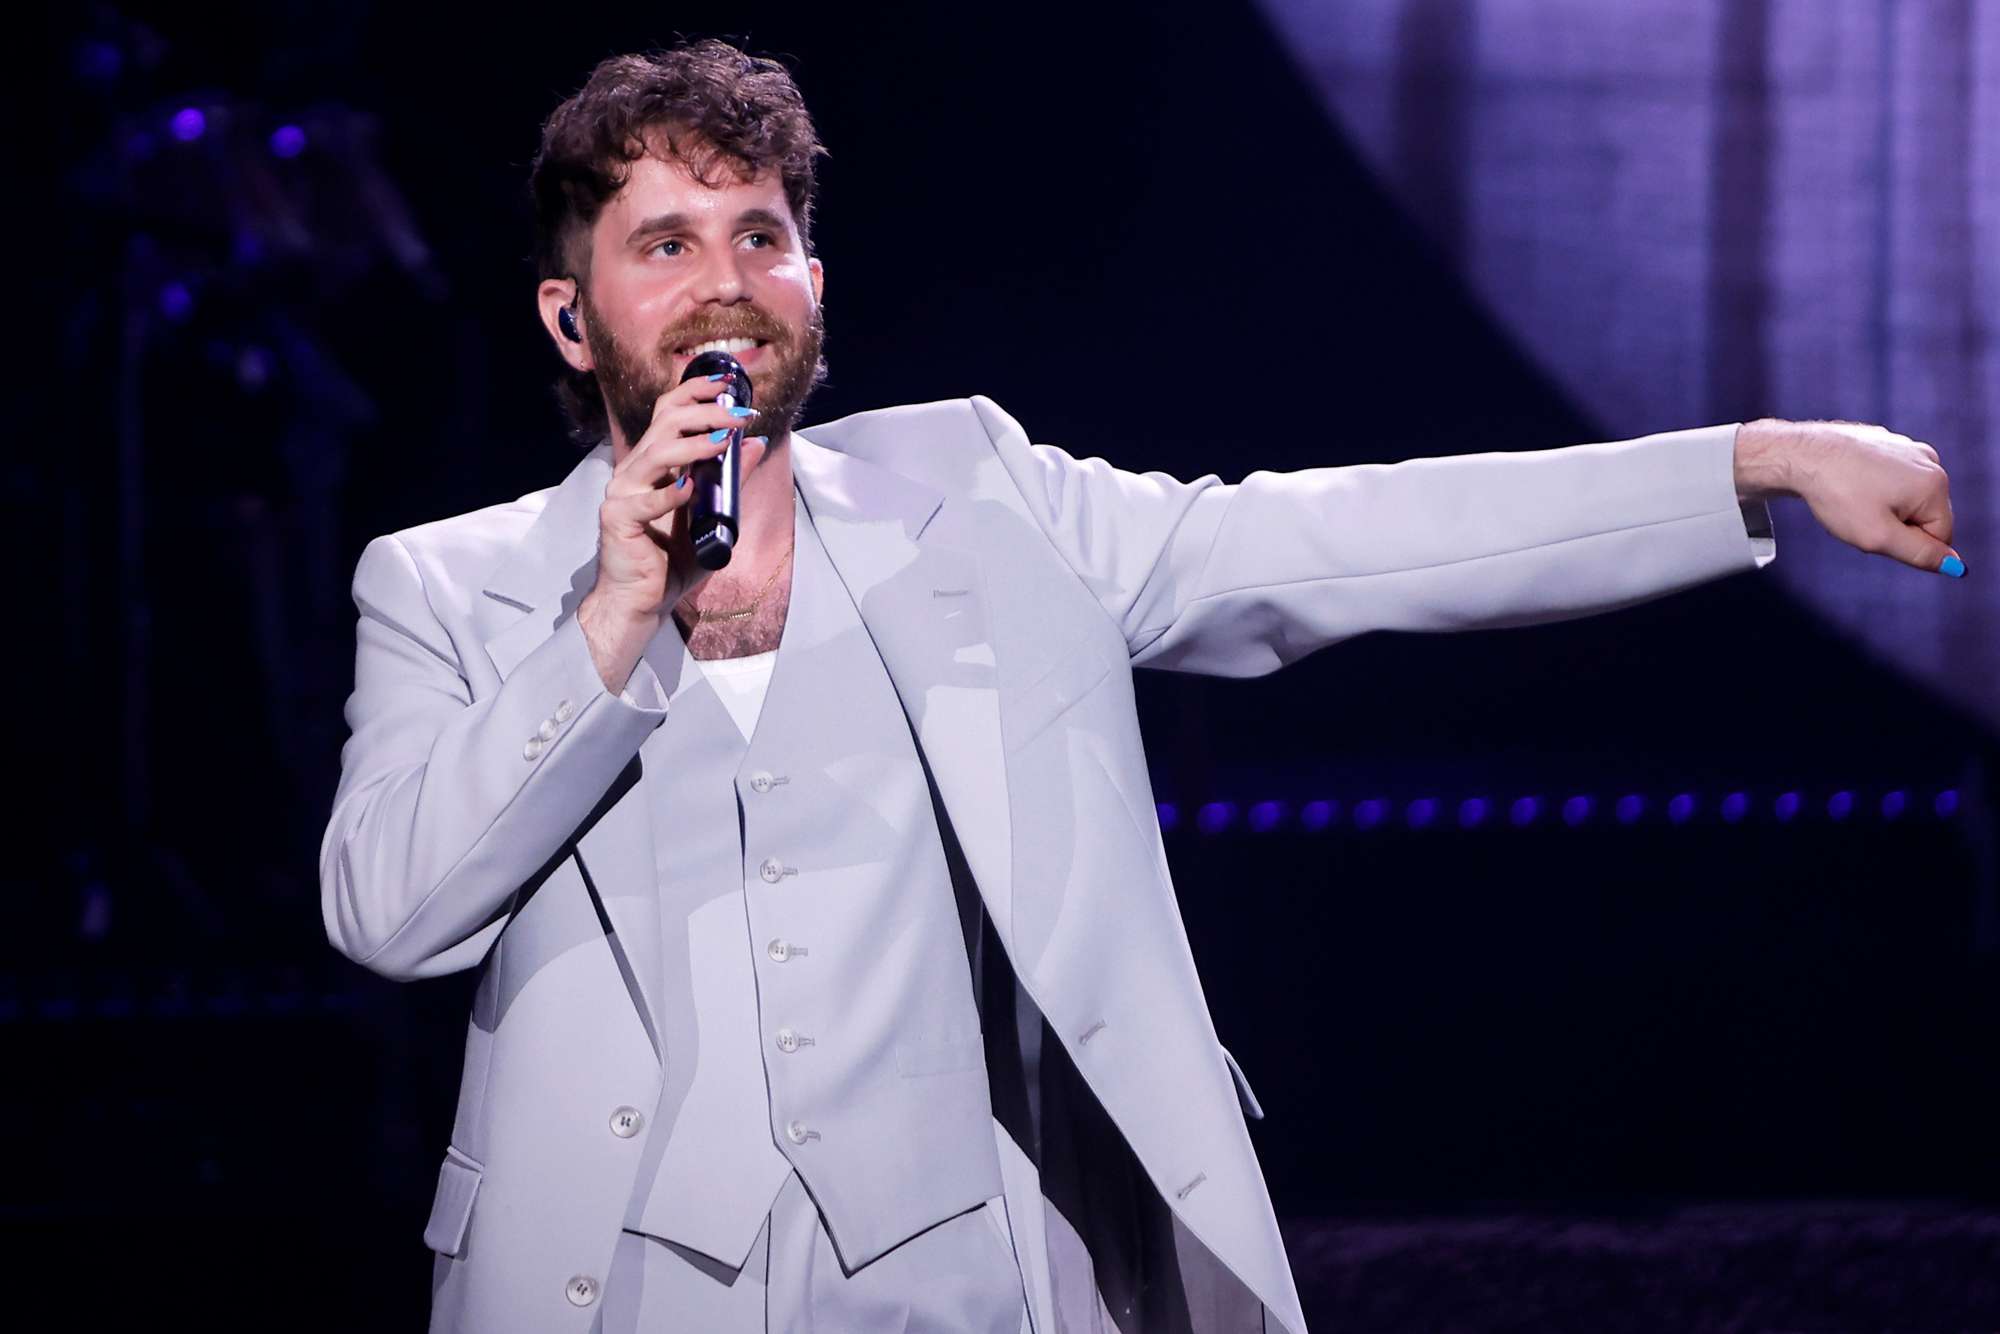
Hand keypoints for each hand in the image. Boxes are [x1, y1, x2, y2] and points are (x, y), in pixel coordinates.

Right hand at [578, 379, 768, 690]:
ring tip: (724, 440)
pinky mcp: (618, 520)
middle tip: (739, 413)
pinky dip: (670, 494)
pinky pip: (646, 501)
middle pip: (665, 424)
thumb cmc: (671, 560)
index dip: (695, 392)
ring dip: (693, 444)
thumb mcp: (713, 516)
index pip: (668, 413)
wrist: (640, 602)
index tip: (728, 383)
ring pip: (656, 453)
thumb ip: (731, 481)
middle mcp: (635, 471)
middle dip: (705, 412)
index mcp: (653, 464)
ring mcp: (623, 494)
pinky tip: (691, 489)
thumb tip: (756, 444)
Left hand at [1735, 418, 1964, 576]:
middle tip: (1861, 518)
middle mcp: (1929, 461)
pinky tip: (1847, 485)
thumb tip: (1956, 567)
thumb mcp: (1879, 537)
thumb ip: (1920, 554)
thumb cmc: (1838, 496)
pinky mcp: (1886, 444)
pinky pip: (1886, 481)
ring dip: (1881, 510)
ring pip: (1903, 500)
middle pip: (1923, 516)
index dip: (1907, 545)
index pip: (1941, 536)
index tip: (1875, 532)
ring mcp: (1907, 449)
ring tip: (1851, 501)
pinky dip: (1869, 490)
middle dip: (1895, 527)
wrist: (1801, 455)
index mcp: (1935, 484)